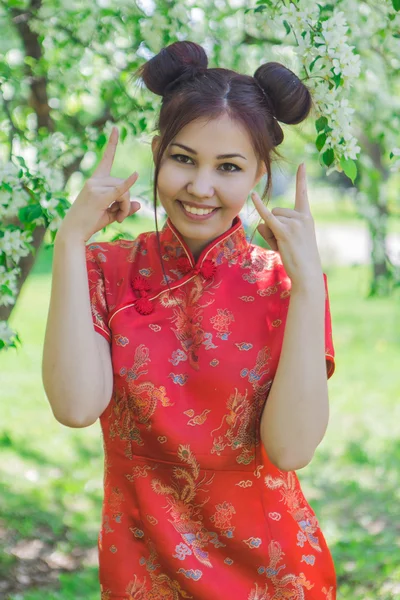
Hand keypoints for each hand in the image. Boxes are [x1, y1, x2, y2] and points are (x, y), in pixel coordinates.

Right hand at [58, 126, 140, 242]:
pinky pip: (119, 190)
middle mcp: (94, 180)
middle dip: (126, 201)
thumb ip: (124, 207)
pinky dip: (128, 183)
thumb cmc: (89, 222)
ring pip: (123, 191)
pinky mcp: (100, 197)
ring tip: (117, 218)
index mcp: (95, 180)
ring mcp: (96, 187)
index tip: (116, 128)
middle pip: (122, 183)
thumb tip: (139, 203)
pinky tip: (135, 175)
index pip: (106, 158)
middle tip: (120, 217)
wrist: (73, 232)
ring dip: (125, 207)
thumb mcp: (109, 212)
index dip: (112, 143)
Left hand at [251, 163, 322, 290]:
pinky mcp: (284, 232)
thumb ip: (276, 227)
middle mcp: (302, 217)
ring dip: (270, 234)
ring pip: (270, 219)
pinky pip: (267, 217)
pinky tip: (252, 195)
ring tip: (283, 247)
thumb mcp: (290, 239)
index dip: (301, 178)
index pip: (303, 193)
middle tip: (286, 244)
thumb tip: (261, 222)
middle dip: (275, 227)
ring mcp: (294, 223)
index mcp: (307, 216)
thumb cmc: (299, 258)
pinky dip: (259, 207)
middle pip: (276, 211)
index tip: (302, 164)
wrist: (307, 273)